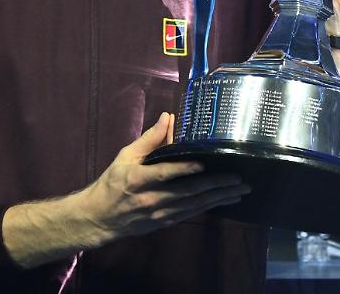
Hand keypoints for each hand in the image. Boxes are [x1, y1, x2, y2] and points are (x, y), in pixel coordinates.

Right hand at [77, 112, 247, 239]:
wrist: (99, 218)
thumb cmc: (112, 183)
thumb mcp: (125, 156)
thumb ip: (149, 138)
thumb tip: (168, 117)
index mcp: (140, 179)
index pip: (167, 173)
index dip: (187, 169)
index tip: (207, 162)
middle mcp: (152, 198)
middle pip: (189, 192)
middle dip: (216, 185)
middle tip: (239, 178)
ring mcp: (160, 213)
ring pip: (195, 205)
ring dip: (219, 198)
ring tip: (240, 190)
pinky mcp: (165, 222)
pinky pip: (191, 214)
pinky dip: (210, 207)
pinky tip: (224, 201)